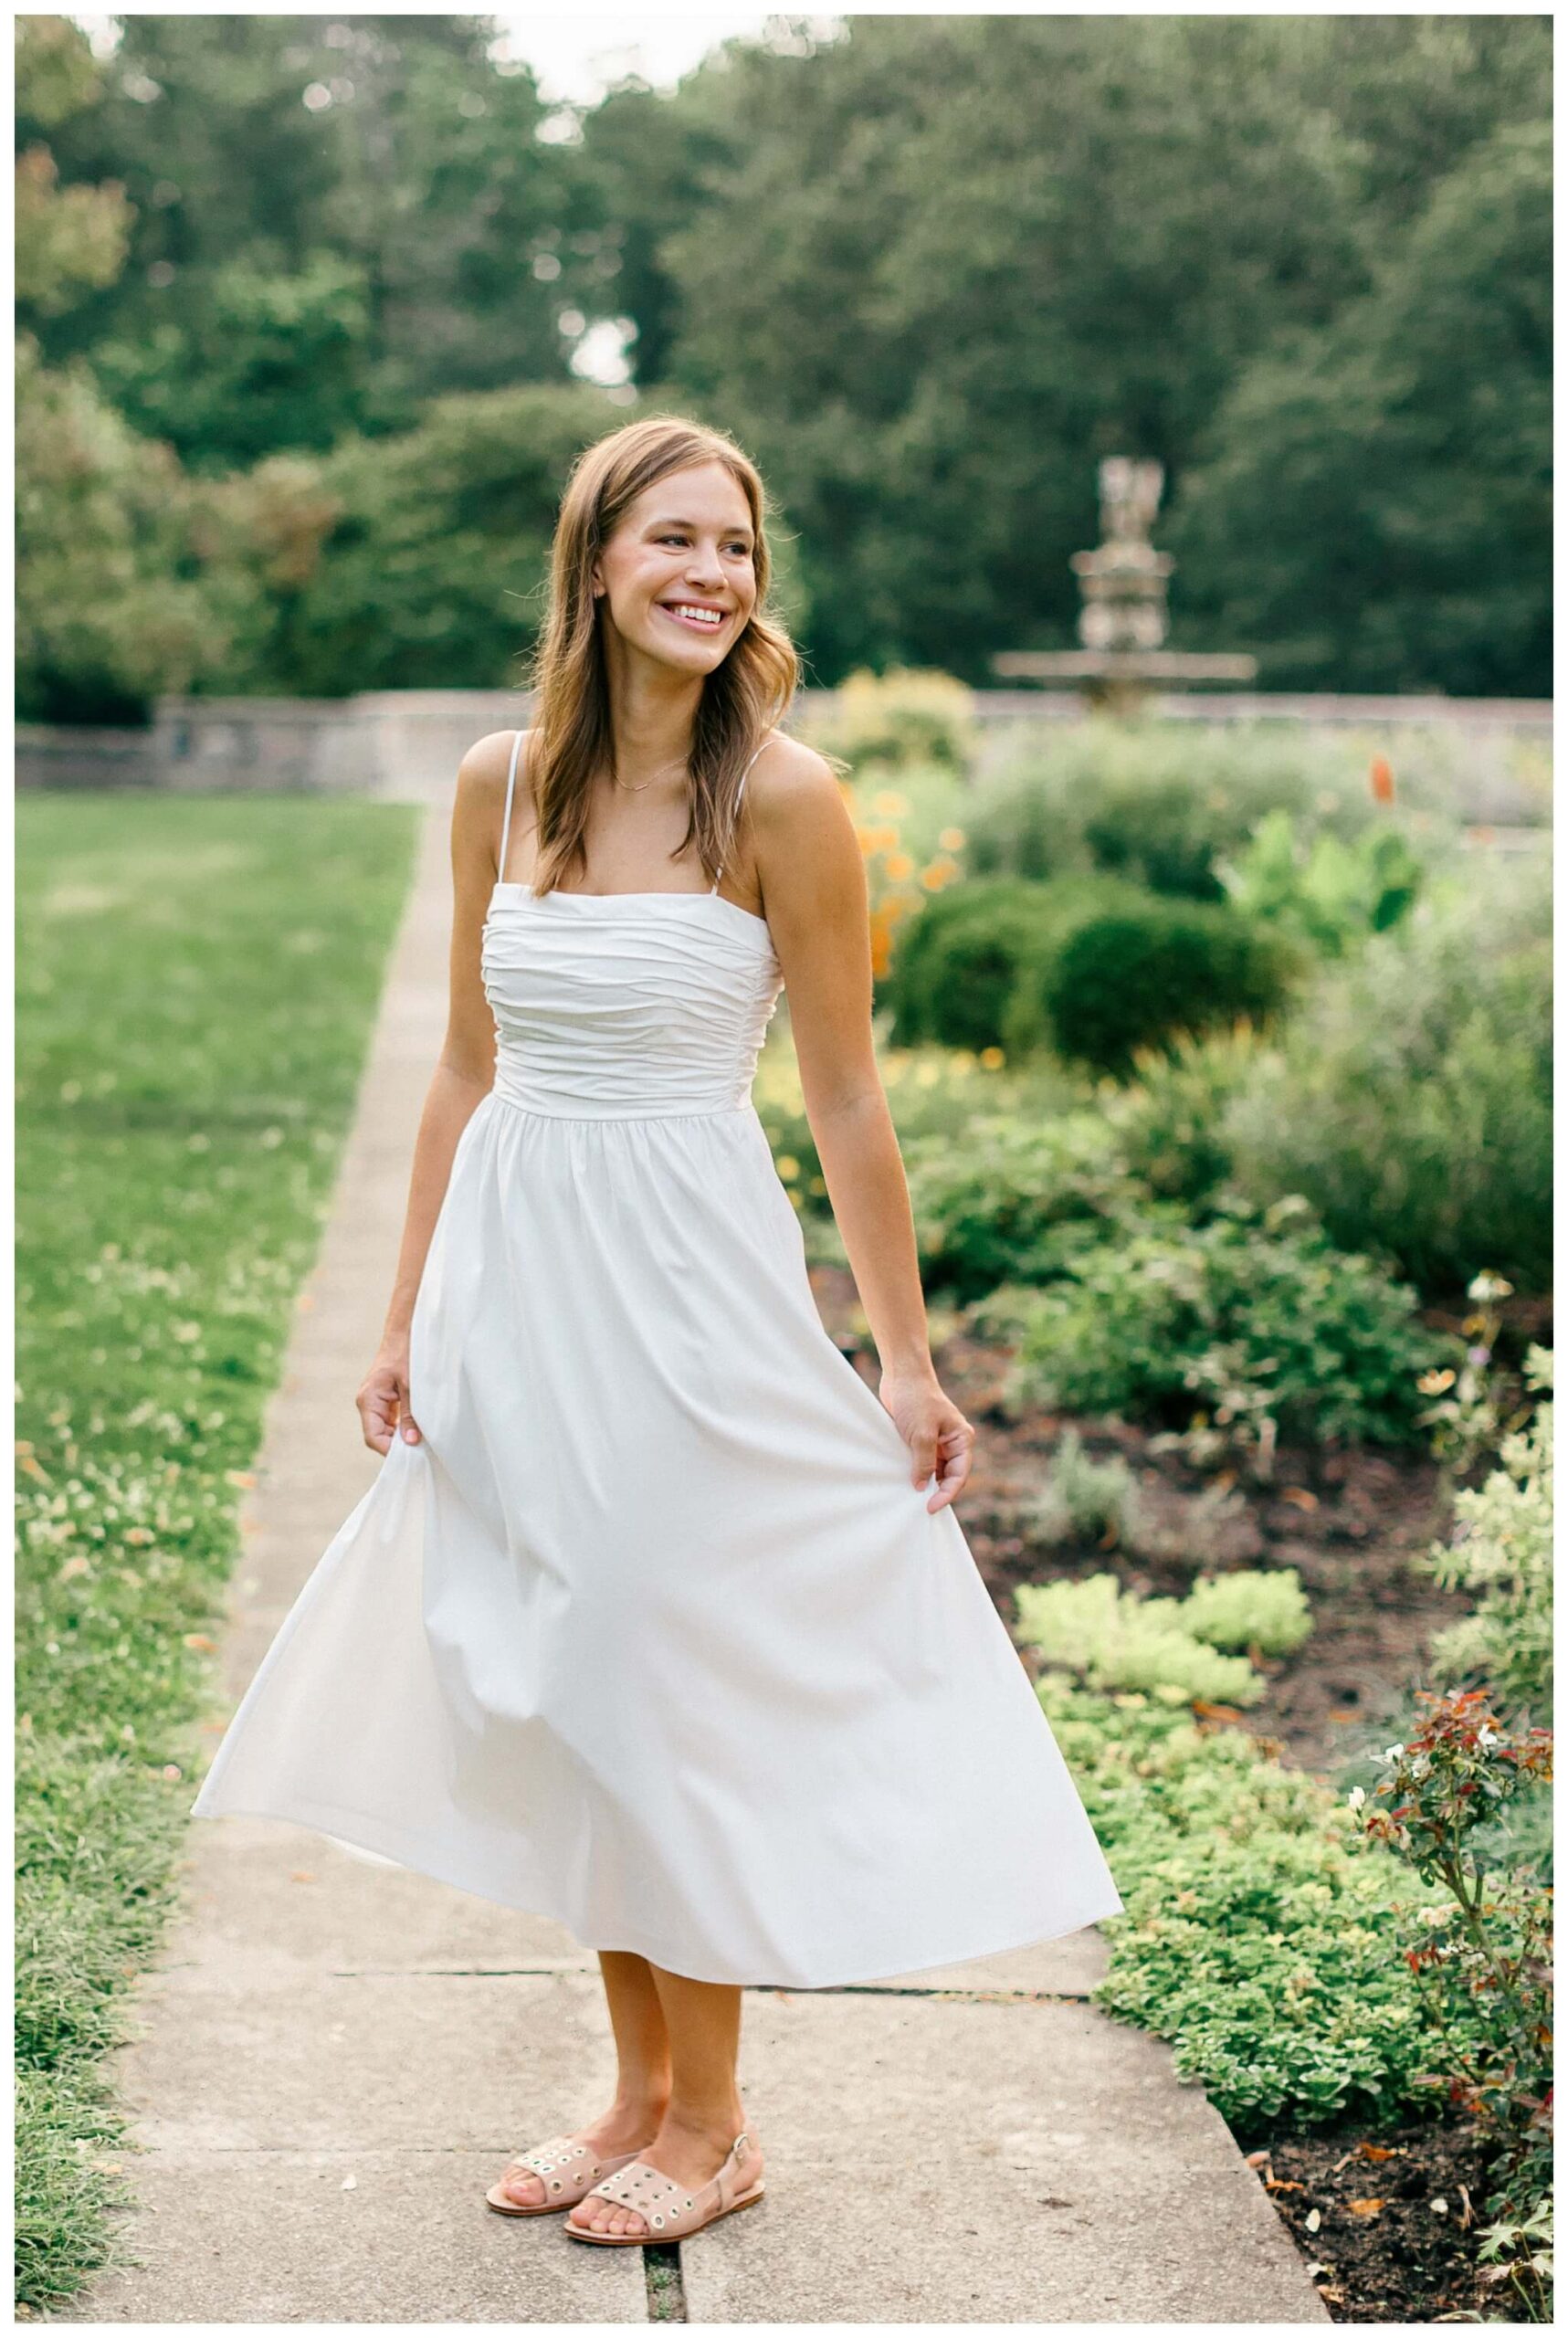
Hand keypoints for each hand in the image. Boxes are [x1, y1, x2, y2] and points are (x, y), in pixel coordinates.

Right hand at [358, 1338, 419, 1454]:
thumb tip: (411, 1442)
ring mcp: (375, 1401)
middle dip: (396, 1445)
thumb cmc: (407, 1354)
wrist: (404, 1332)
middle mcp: (368, 1402)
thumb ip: (410, 1415)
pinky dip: (402, 1426)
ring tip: (420, 1441)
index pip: (373, 1437)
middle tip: (419, 1451)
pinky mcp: (385, 1399)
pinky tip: (418, 1428)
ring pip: (385, 1429)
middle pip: (378, 1435)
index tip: (409, 1456)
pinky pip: (390, 1419)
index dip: (389, 1450)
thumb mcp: (412, 1386)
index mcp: (369, 1400)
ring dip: (400, 1436)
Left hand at [877, 1368, 975, 1513]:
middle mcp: (953, 1443)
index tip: (930, 1508)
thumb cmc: (915, 1399)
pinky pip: (921, 1462)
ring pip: (935, 1471)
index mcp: (962, 1439)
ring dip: (925, 1483)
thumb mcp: (921, 1434)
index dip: (947, 1494)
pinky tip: (904, 1482)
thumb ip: (924, 1462)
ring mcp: (937, 1442)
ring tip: (911, 1498)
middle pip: (949, 1476)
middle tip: (920, 1508)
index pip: (959, 1475)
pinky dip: (915, 1473)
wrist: (901, 1375)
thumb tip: (922, 1487)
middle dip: (937, 1492)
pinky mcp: (921, 1440)